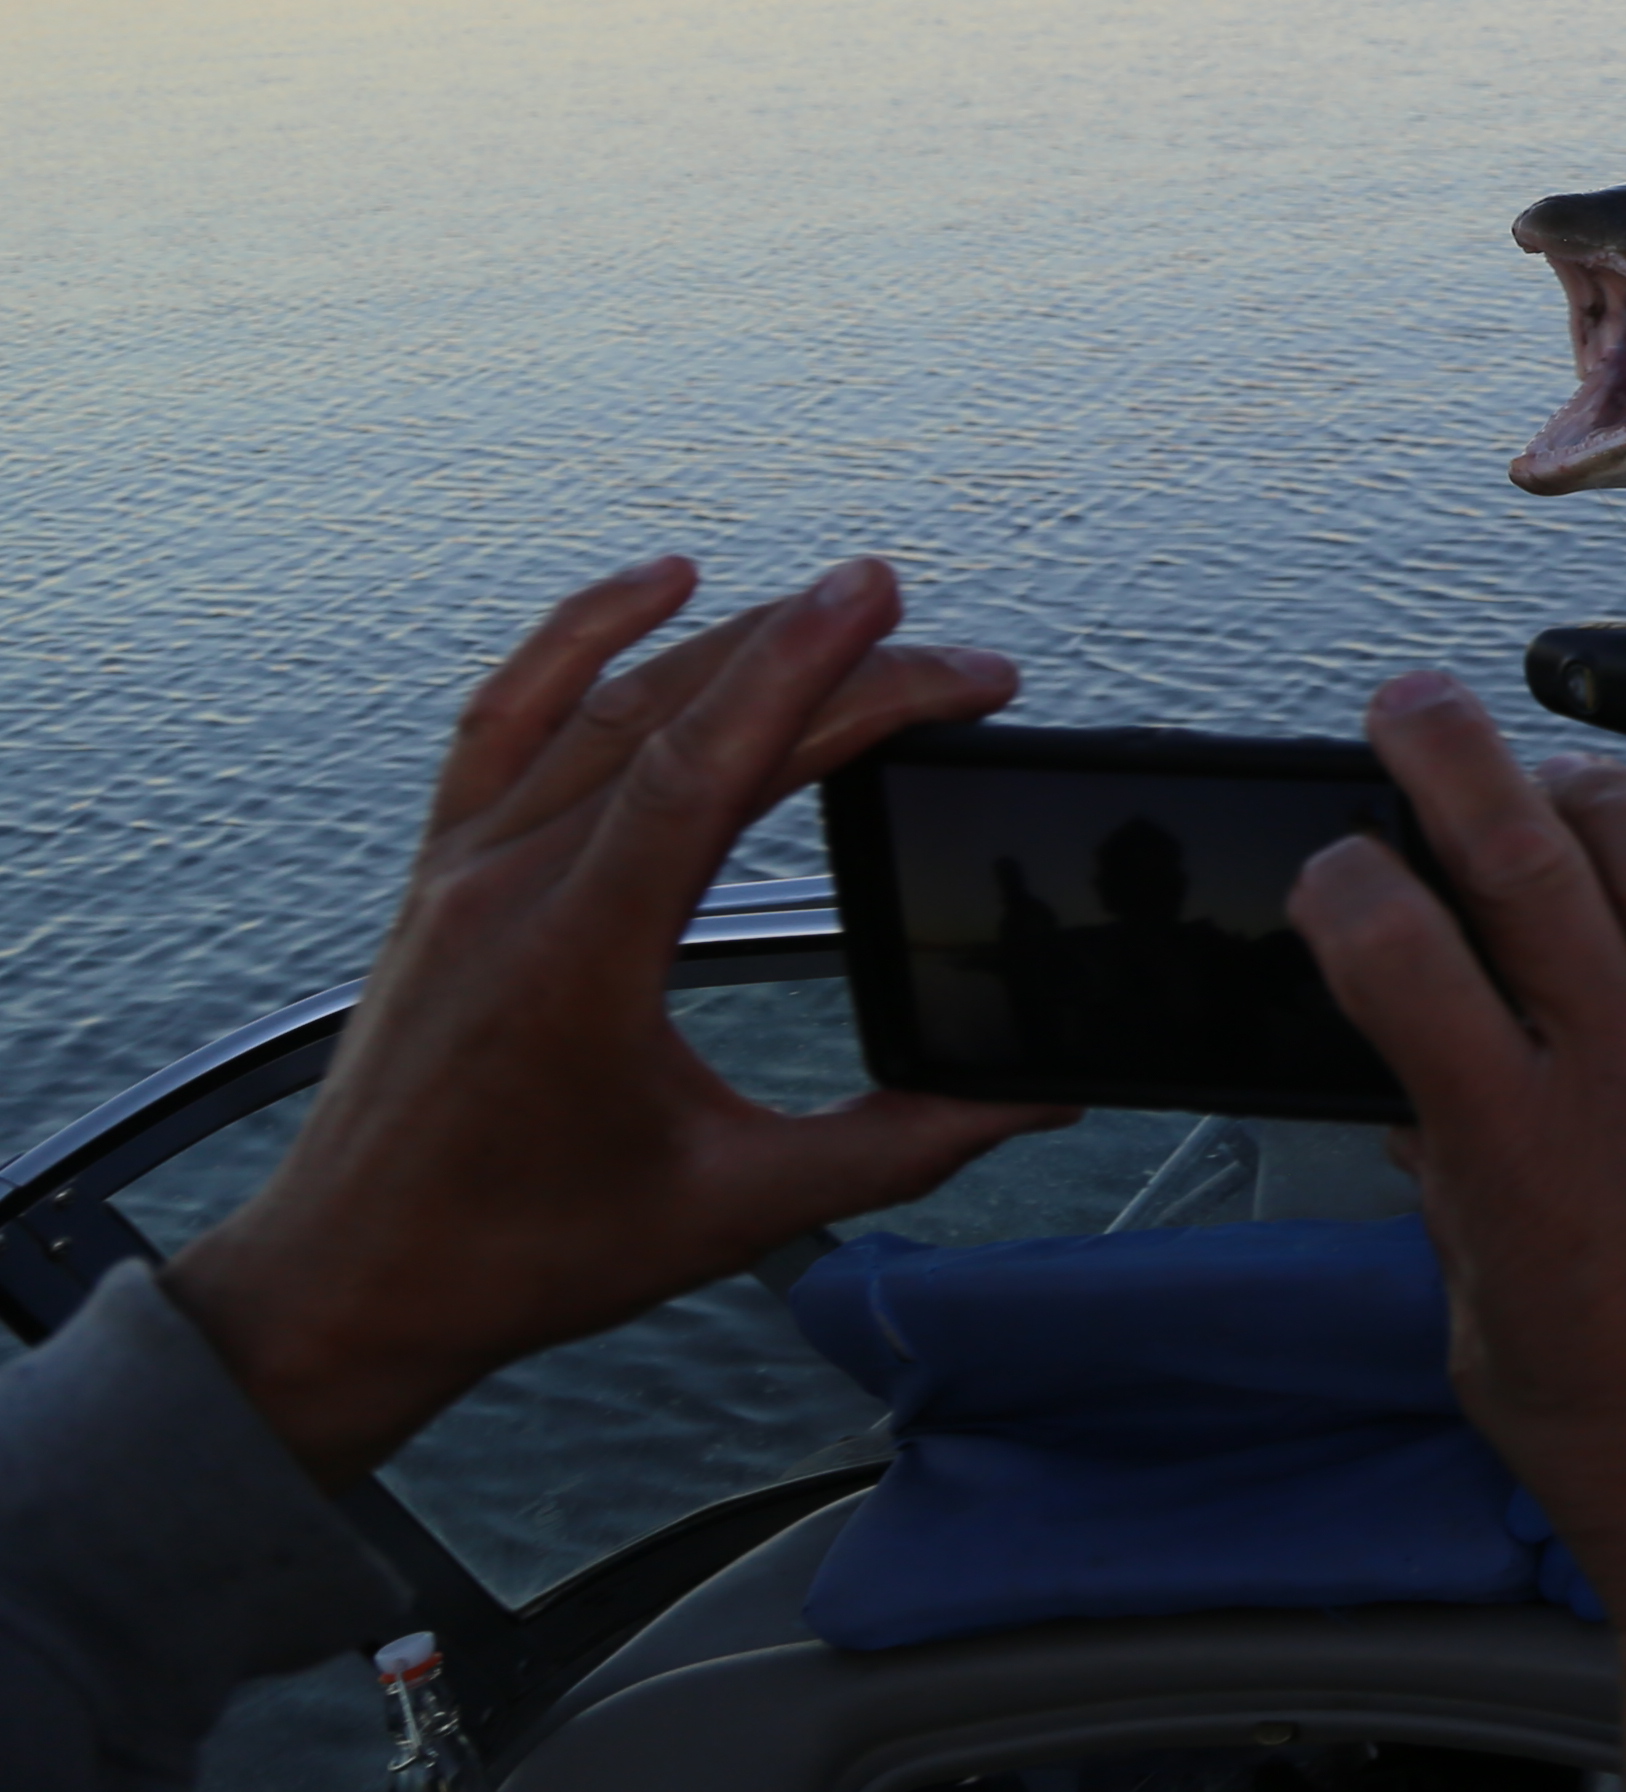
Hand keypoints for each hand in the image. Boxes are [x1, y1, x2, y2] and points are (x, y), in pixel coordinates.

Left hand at [164, 558, 1052, 1489]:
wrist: (346, 1289)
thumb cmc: (522, 1257)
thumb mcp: (736, 1209)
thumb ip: (901, 1144)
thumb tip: (1033, 1093)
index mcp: (574, 964)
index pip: (701, 772)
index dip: (812, 678)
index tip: (905, 617)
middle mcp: (507, 891)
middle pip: (678, 723)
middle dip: (826, 665)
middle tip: (952, 654)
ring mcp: (463, 870)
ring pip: (606, 702)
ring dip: (735, 643)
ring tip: (848, 611)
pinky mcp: (443, 870)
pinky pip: (506, 715)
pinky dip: (581, 635)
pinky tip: (661, 583)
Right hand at [1292, 674, 1625, 1782]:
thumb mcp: (1488, 1336)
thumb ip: (1456, 1200)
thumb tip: (1423, 1106)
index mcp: (1517, 1153)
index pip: (1398, 955)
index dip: (1345, 887)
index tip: (1331, 869)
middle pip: (1526, 860)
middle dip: (1449, 757)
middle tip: (1411, 703)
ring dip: (1600, 794)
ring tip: (1561, 776)